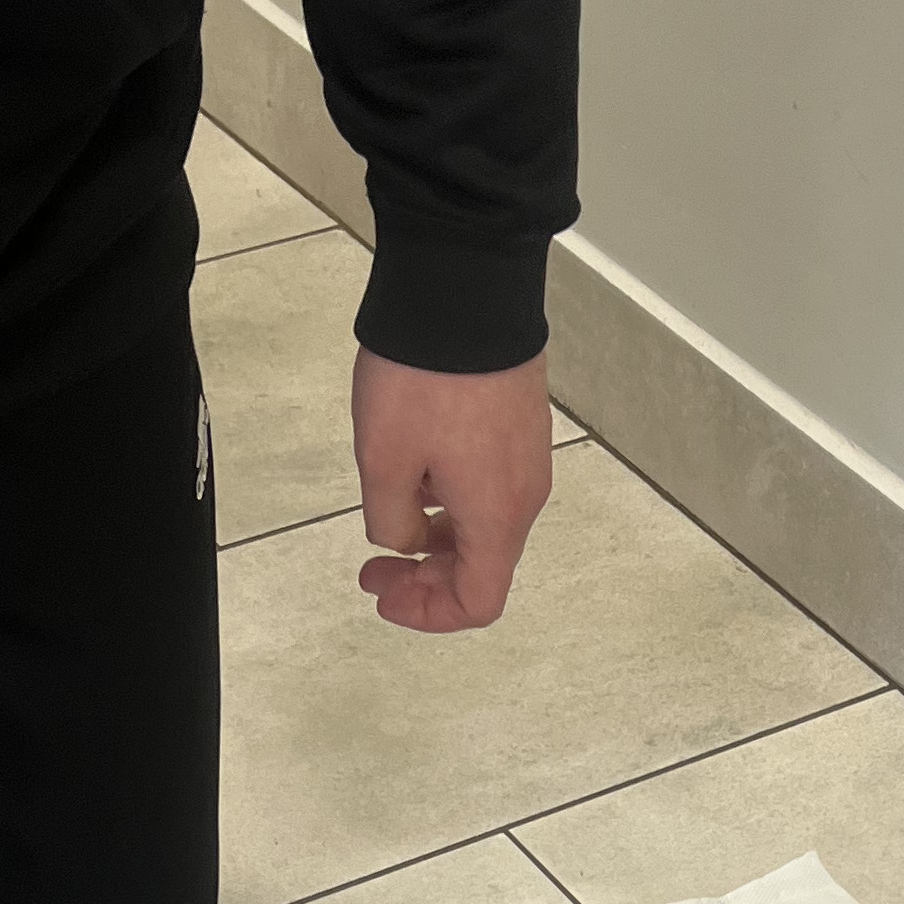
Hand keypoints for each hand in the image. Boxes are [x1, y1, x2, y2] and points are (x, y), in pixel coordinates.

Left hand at [353, 350, 554, 632]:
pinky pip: (491, 484)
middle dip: (426, 577)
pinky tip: (418, 467)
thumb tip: (404, 538)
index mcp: (495, 515)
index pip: (478, 601)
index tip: (386, 596)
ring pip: (486, 524)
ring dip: (438, 535)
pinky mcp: (523, 423)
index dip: (429, 613)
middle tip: (375, 567)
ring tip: (390, 507)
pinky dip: (454, 498)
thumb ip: (390, 521)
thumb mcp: (381, 461)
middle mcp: (524, 494)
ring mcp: (529, 456)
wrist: (465, 290)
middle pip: (484, 565)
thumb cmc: (425, 375)